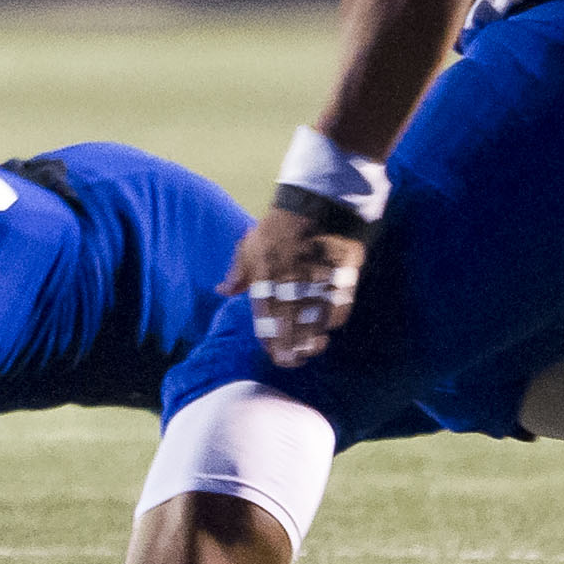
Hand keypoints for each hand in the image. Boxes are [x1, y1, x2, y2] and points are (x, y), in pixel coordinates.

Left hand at [221, 205, 366, 367]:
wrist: (315, 202)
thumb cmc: (277, 227)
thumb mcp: (250, 245)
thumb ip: (238, 272)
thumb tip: (222, 290)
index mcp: (266, 274)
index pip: (266, 316)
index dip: (271, 340)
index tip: (275, 355)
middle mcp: (291, 279)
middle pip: (290, 322)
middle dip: (290, 346)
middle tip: (292, 361)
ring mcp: (318, 278)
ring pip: (315, 318)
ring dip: (313, 337)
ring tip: (312, 349)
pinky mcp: (341, 274)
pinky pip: (338, 303)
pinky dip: (333, 318)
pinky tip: (329, 327)